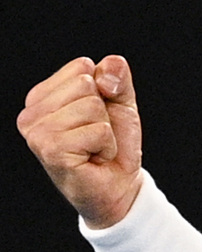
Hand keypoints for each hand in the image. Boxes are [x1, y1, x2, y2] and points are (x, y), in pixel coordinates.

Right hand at [16, 55, 144, 226]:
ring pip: (92, 106)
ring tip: (94, 147)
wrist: (118, 185)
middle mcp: (31, 114)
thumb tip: (108, 66)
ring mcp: (37, 133)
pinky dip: (107, 145)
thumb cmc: (113, 143)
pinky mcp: (51, 150)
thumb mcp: (119, 102)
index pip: (82, 66)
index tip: (98, 116)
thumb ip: (116, 76)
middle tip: (96, 136)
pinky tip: (93, 158)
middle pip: (87, 84)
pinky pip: (98, 130)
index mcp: (41, 97)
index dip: (104, 91)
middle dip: (104, 111)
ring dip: (105, 130)